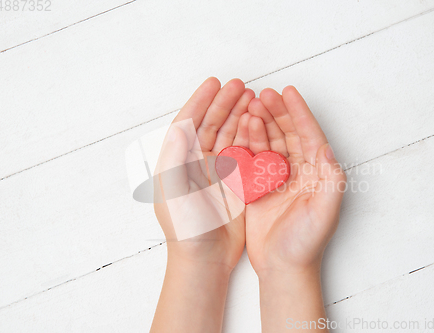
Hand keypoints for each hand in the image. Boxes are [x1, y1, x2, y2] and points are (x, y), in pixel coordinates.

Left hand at [151, 77, 253, 332]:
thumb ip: (174, 159)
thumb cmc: (185, 229)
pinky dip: (251, 136)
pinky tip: (260, 123)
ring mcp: (218, 171)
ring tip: (253, 96)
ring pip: (229, 134)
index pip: (189, 123)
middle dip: (224, 103)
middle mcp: (197, 162)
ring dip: (239, 115)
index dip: (200, 101)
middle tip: (240, 84)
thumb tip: (179, 126)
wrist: (204, 258)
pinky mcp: (236, 181)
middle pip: (211, 124)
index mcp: (179, 161)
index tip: (214, 83)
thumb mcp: (174, 193)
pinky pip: (245, 152)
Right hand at [245, 86, 345, 331]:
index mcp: (318, 174)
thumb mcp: (325, 212)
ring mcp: (279, 178)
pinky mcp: (261, 187)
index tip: (288, 92)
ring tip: (250, 106)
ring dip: (261, 123)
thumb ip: (330, 180)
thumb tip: (327, 148)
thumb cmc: (306, 244)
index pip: (310, 136)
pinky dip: (249, 142)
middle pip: (289, 133)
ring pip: (271, 142)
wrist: (283, 268)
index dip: (299, 112)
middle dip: (277, 112)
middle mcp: (300, 172)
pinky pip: (255, 158)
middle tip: (263, 94)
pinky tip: (241, 129)